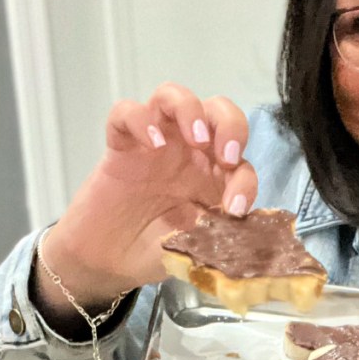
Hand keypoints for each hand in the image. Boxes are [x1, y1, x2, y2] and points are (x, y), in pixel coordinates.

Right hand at [39, 84, 257, 310]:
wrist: (108, 263)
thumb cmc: (155, 250)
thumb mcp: (197, 247)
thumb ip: (221, 235)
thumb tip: (250, 233)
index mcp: (213, 176)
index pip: (241, 163)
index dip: (245, 182)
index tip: (235, 209)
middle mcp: (188, 152)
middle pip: (217, 110)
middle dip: (230, 124)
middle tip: (226, 155)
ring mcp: (154, 143)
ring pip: (173, 96)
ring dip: (190, 110)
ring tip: (196, 139)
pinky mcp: (120, 145)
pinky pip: (125, 112)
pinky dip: (140, 120)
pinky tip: (151, 144)